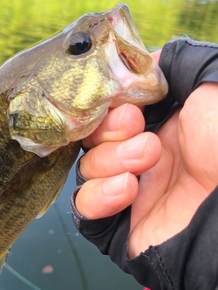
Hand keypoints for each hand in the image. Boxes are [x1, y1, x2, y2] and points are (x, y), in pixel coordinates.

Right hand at [75, 67, 217, 257]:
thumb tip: (144, 62)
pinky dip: (97, 196)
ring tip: (146, 161)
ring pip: (86, 171)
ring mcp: (129, 193)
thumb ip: (177, 65)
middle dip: (107, 131)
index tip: (125, 103)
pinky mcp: (119, 227)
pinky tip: (127, 190)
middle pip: (91, 140)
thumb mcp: (210, 85)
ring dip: (108, 161)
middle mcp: (141, 159)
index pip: (109, 113)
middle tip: (135, 128)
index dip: (107, 106)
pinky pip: (84, 211)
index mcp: (160, 128)